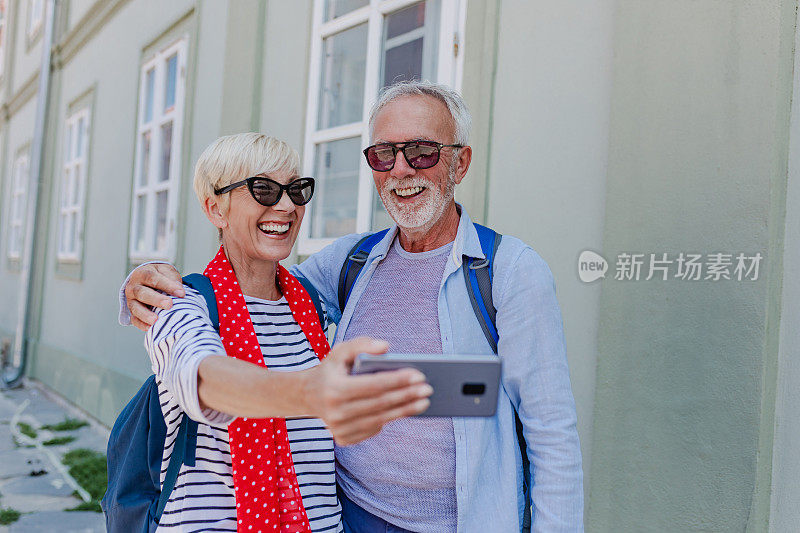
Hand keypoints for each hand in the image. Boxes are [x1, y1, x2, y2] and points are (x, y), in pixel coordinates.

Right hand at [125, 263, 184, 330]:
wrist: (146, 281)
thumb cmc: (159, 276)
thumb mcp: (166, 271)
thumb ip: (172, 277)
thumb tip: (178, 288)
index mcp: (142, 274)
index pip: (153, 278)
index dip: (167, 285)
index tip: (181, 293)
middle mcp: (134, 287)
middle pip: (142, 293)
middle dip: (156, 299)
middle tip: (169, 304)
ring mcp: (131, 300)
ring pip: (135, 307)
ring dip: (145, 314)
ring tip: (156, 319)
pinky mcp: (132, 312)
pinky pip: (134, 319)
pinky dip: (141, 324)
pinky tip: (150, 327)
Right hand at [304, 337, 431, 444]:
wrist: (307, 395)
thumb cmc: (331, 369)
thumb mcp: (341, 351)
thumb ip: (362, 344)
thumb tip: (386, 347)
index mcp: (335, 389)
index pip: (374, 385)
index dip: (398, 380)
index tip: (419, 375)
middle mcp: (335, 412)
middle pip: (381, 403)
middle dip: (407, 395)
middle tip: (428, 388)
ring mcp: (339, 429)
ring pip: (380, 419)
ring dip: (405, 410)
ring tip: (424, 401)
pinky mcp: (344, 439)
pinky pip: (374, 429)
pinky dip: (390, 419)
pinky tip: (404, 409)